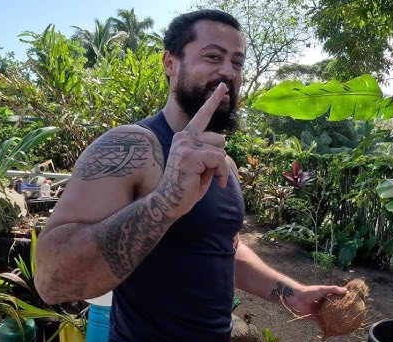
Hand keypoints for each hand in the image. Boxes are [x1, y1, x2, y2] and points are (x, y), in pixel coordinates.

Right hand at [157, 83, 230, 217]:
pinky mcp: (190, 155)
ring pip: (221, 150)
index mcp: (185, 137)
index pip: (202, 116)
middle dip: (219, 158)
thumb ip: (210, 154)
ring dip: (220, 169)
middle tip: (207, 174)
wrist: (170, 203)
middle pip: (220, 139)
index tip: (222, 86)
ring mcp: (185, 145)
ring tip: (208, 179)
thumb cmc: (186, 188)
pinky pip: (218, 160)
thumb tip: (222, 144)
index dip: (213, 101)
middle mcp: (183, 137)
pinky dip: (221, 174)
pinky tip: (216, 185)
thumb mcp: (202, 167)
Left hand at [285, 284, 345, 328]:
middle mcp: (323, 305)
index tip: (351, 306)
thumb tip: (346, 291)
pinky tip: (331, 331)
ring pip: (328, 317)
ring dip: (333, 321)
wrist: (296, 298)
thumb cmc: (309, 292)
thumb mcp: (322, 289)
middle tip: (349, 318)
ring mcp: (319, 311)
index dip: (343, 303)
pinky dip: (325, 327)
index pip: (336, 300)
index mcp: (326, 297)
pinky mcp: (314, 317)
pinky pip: (321, 323)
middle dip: (339, 314)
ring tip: (342, 326)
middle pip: (333, 310)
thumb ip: (333, 289)